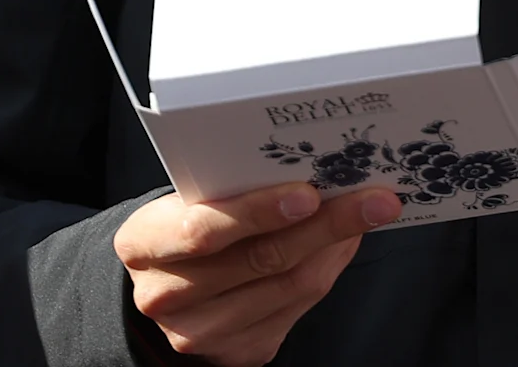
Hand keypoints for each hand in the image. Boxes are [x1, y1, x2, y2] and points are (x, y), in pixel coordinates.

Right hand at [114, 180, 397, 362]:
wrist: (169, 284)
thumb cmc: (188, 224)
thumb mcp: (193, 199)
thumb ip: (238, 187)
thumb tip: (322, 168)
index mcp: (144, 243)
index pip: (202, 231)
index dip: (257, 213)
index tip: (309, 193)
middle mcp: (165, 294)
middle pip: (259, 260)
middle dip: (325, 225)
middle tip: (373, 199)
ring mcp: (200, 331)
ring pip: (288, 286)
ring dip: (336, 247)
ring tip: (368, 213)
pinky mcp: (236, 352)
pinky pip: (297, 308)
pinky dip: (327, 270)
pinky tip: (341, 244)